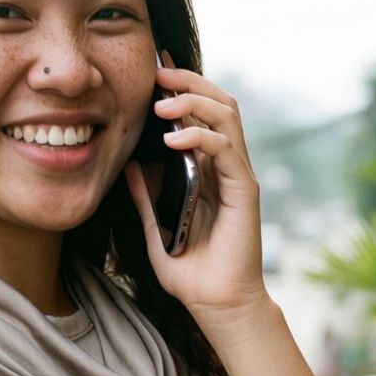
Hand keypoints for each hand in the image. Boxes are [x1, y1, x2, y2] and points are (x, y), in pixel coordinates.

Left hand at [122, 49, 268, 320]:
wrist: (217, 304)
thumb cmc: (191, 273)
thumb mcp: (155, 231)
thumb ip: (144, 200)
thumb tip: (130, 166)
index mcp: (208, 170)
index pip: (200, 115)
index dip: (181, 89)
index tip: (153, 71)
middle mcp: (226, 166)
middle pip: (218, 103)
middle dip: (189, 83)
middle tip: (158, 72)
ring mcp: (238, 175)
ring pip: (227, 116)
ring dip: (194, 103)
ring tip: (162, 105)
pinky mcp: (245, 190)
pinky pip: (227, 149)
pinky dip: (201, 138)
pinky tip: (174, 140)